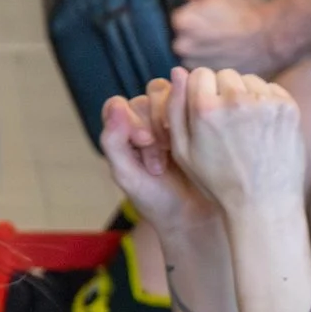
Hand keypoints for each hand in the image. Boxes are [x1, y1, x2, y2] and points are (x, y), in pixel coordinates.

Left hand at [100, 81, 218, 233]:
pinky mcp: (196, 120)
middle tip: (162, 160)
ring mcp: (173, 119)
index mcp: (123, 132)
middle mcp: (146, 121)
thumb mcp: (128, 176)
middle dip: (155, 126)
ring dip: (175, 120)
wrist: (195, 216)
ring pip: (171, 95)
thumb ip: (113, 142)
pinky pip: (193, 102)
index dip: (132, 119)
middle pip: (147, 99)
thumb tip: (116, 106)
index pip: (120, 106)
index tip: (145, 142)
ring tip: (178, 151)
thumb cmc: (157, 199)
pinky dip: (194, 115)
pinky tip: (197, 141)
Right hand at [163, 67, 305, 213]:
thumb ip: (175, 108)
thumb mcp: (183, 151)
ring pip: (249, 80)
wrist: (264, 204)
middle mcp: (236, 100)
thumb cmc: (218, 182)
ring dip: (245, 95)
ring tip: (244, 127)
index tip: (206, 110)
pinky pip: (271, 90)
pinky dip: (265, 102)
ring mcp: (265, 103)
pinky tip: (261, 128)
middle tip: (226, 122)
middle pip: (225, 74)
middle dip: (222, 92)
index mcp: (206, 109)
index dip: (200, 92)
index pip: (199, 74)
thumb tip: (178, 70)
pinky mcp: (287, 108)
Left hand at [173, 0, 285, 74]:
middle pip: (178, 38)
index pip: (174, 19)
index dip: (189, 16)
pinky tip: (220, 54)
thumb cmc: (241, 13)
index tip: (202, 18)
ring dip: (197, 50)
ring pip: (187, 54)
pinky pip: (198, 67)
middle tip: (211, 32)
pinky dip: (206, 62)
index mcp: (182, 22)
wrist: (266, 39)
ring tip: (217, 44)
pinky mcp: (204, 75)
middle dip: (190, 35)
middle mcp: (181, 45)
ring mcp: (192, 64)